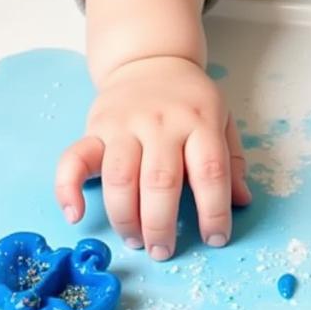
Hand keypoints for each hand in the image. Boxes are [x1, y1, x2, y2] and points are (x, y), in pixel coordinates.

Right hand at [54, 55, 251, 258]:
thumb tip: (243, 202)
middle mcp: (162, 122)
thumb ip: (231, 161)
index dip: (214, 211)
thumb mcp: (222, 118)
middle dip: (162, 225)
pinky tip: (75, 214)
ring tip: (136, 240)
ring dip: (125, 218)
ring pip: (121, 178)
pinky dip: (68, 189)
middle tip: (164, 251)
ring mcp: (125, 124)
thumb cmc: (190, 98)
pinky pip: (74, 159)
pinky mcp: (95, 128)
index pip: (210, 171)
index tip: (215, 239)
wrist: (150, 58)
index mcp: (200, 120)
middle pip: (161, 181)